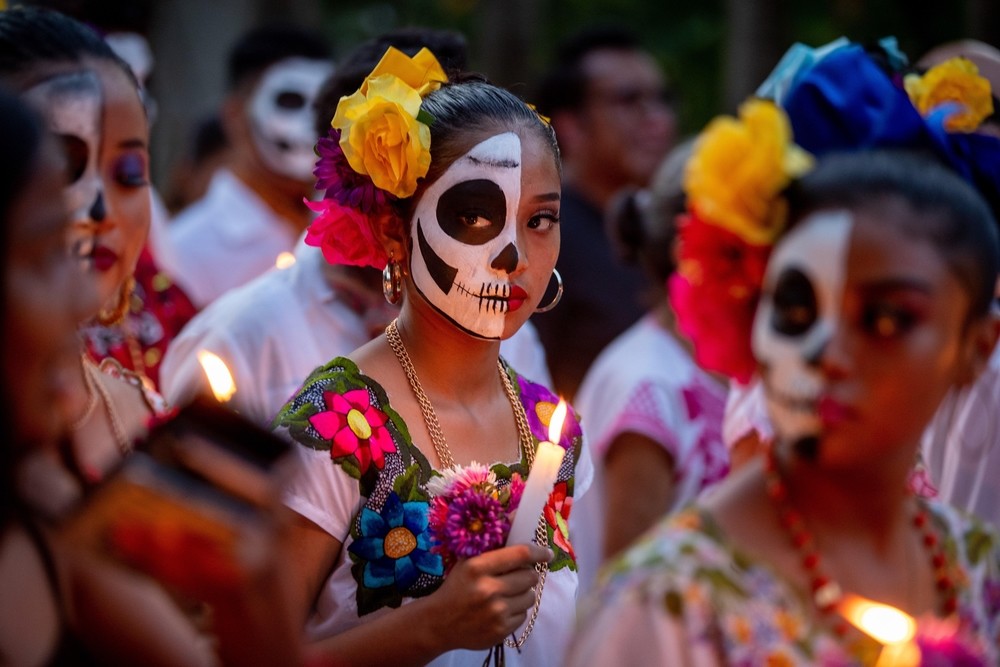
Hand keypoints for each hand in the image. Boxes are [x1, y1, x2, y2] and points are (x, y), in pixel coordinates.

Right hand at [428, 544, 552, 650]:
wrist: (439, 624)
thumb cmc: (456, 587)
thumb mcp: (468, 562)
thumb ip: (493, 544)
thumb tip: (516, 517)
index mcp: (477, 567)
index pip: (520, 554)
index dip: (538, 552)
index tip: (547, 553)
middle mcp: (488, 589)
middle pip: (530, 576)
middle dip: (528, 573)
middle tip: (519, 575)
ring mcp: (496, 612)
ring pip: (530, 596)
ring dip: (524, 592)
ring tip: (509, 593)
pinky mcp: (501, 631)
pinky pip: (523, 615)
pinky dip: (516, 610)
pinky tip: (502, 608)